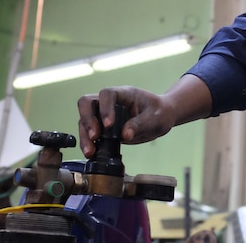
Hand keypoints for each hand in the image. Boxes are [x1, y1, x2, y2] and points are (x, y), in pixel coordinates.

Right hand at [77, 75, 212, 157]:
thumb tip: (125, 135)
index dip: (105, 108)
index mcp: (124, 94)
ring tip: (91, 151)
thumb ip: (142, 124)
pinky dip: (87, 142)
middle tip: (95, 136)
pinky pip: (88, 132)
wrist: (161, 118)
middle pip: (87, 103)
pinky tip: (92, 153)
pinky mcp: (102, 127)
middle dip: (88, 120)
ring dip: (84, 135)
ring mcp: (104, 113)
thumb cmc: (160, 113)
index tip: (109, 125)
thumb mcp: (157, 118)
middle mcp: (110, 102)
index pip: (107, 94)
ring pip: (84, 119)